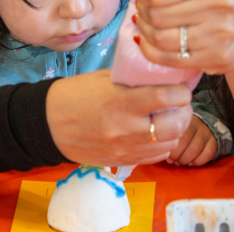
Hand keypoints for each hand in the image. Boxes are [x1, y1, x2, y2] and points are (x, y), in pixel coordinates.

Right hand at [46, 69, 192, 165]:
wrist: (49, 124)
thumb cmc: (78, 95)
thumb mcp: (108, 78)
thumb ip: (137, 78)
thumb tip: (166, 73)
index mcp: (121, 102)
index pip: (165, 97)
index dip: (181, 92)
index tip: (181, 87)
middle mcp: (125, 128)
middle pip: (174, 126)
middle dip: (184, 112)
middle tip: (181, 103)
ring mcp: (125, 148)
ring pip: (170, 143)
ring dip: (176, 130)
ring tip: (170, 117)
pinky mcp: (123, 161)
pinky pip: (157, 156)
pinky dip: (164, 144)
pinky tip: (157, 132)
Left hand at [135, 0, 233, 121]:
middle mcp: (219, 3)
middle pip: (156, 16)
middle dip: (143, 13)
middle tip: (145, 10)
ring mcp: (219, 33)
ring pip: (159, 39)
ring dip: (145, 32)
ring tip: (148, 25)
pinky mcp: (217, 57)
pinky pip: (168, 58)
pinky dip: (152, 51)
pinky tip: (152, 43)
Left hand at [167, 115, 217, 166]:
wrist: (203, 121)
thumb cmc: (184, 129)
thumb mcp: (176, 127)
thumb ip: (169, 136)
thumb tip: (160, 152)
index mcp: (185, 120)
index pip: (178, 136)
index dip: (172, 150)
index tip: (167, 156)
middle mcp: (198, 124)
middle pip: (184, 142)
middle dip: (178, 156)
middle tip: (173, 161)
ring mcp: (208, 132)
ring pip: (196, 149)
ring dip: (186, 159)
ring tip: (181, 162)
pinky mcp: (215, 140)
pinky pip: (208, 153)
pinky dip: (198, 161)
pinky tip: (192, 162)